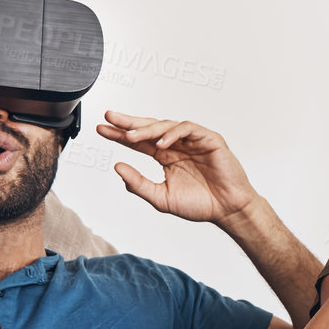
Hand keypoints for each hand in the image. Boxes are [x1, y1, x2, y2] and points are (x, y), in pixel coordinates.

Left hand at [98, 111, 255, 222]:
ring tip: (131, 136)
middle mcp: (177, 145)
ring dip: (147, 129)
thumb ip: (138, 184)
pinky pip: (188, 129)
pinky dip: (173, 134)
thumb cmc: (200, 204)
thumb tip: (117, 167)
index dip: (120, 135)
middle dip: (128, 122)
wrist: (227, 210)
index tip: (101, 130)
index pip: (139, 142)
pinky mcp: (209, 139)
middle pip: (149, 128)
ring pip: (166, 126)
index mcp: (166, 156)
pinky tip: (160, 144)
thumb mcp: (160, 197)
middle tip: (109, 118)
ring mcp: (193, 140)